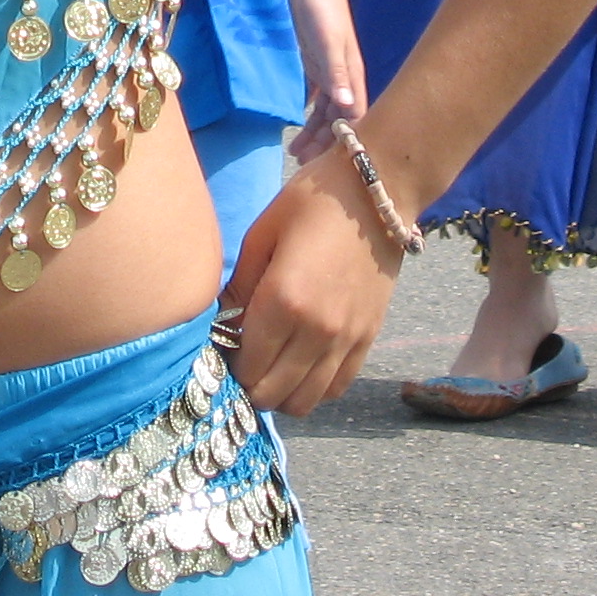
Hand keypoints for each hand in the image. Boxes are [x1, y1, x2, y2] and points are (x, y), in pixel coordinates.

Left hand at [224, 146, 404, 414]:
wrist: (377, 194)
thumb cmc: (312, 203)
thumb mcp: (262, 234)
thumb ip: (239, 286)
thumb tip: (219, 323)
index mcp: (283, 301)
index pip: (247, 367)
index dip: (228, 365)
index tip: (223, 347)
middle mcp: (317, 331)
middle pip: (273, 394)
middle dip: (250, 384)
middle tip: (242, 357)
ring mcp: (347, 340)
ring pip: (305, 402)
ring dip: (281, 393)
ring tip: (271, 364)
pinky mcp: (369, 339)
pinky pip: (337, 388)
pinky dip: (314, 388)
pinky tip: (301, 364)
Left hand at [285, 0, 368, 162]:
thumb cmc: (322, 10)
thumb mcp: (327, 43)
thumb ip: (336, 74)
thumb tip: (348, 108)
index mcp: (352, 77)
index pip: (353, 120)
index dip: (342, 143)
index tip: (326, 165)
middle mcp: (345, 79)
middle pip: (338, 121)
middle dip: (324, 144)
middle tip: (302, 165)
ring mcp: (331, 71)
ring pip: (327, 111)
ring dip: (314, 132)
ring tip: (295, 152)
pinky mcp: (317, 63)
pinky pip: (318, 97)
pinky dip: (311, 114)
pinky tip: (299, 125)